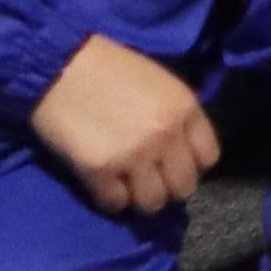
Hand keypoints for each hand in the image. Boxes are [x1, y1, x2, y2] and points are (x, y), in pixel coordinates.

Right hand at [30, 32, 217, 217]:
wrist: (62, 66)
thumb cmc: (111, 69)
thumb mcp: (160, 85)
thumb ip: (176, 117)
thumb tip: (179, 153)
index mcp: (185, 108)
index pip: (208, 158)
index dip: (191, 166)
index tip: (174, 166)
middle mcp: (166, 134)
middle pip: (183, 187)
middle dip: (167, 188)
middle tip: (149, 182)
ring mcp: (134, 154)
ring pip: (152, 203)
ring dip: (139, 198)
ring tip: (126, 187)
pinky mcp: (99, 169)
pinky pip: (115, 203)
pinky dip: (110, 200)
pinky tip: (103, 186)